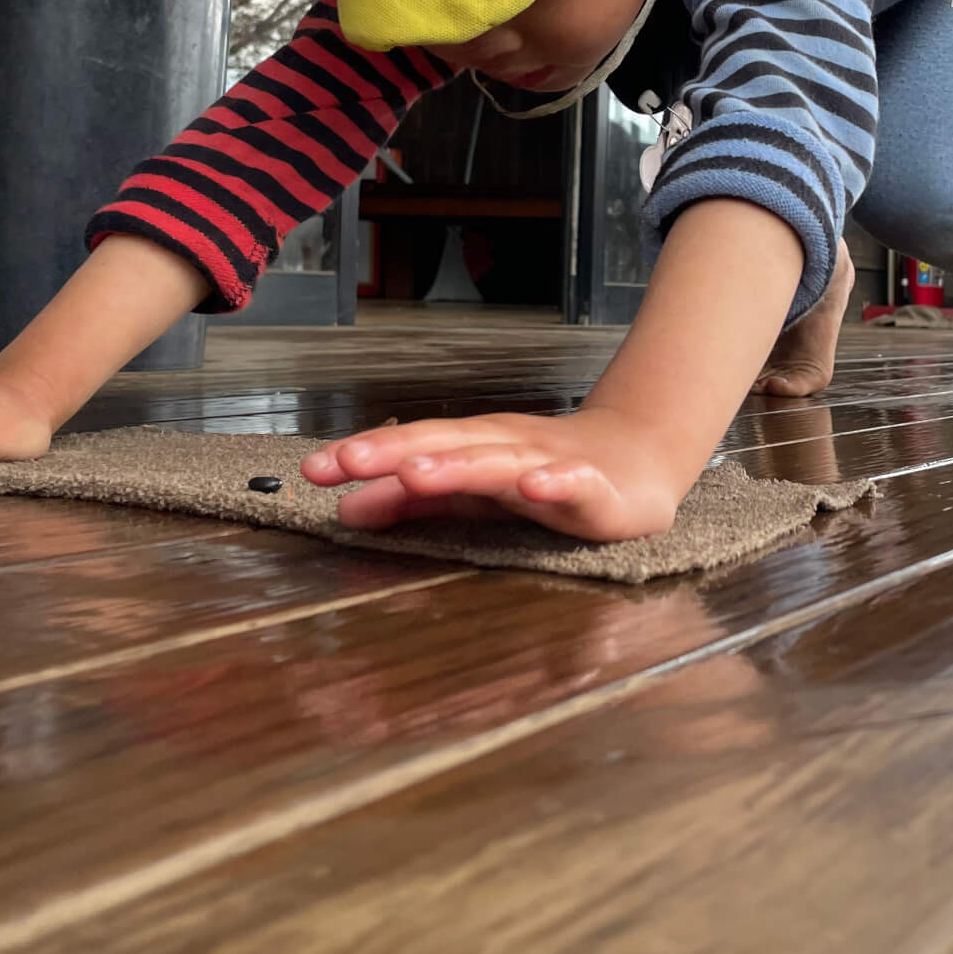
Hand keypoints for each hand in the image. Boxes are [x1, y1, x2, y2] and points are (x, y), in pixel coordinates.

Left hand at [306, 406, 690, 540]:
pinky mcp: (594, 488)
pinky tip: (535, 486)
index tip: (314, 469)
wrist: (638, 461)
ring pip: (500, 462)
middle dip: (394, 453)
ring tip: (415, 474)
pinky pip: (573, 483)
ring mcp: (550, 464)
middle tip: (344, 462)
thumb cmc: (547, 478)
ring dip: (458, 466)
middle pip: (447, 444)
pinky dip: (555, 481)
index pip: (412, 447)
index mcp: (473, 449)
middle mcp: (506, 448)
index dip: (364, 456)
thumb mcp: (473, 493)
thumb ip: (414, 503)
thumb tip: (346, 509)